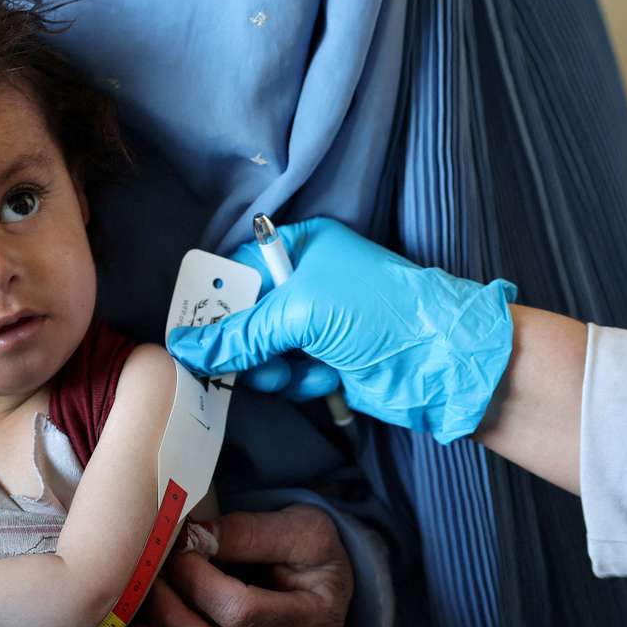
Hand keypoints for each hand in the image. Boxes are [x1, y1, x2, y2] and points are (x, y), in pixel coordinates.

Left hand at [129, 505, 352, 626]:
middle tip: (153, 580)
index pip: (242, 611)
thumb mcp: (299, 530)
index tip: (179, 547)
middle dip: (172, 617)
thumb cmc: (307, 555)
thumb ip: (247, 531)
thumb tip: (192, 537)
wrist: (322, 588)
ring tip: (143, 608)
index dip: (197, 580)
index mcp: (313, 621)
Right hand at [167, 216, 517, 442]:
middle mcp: (305, 280)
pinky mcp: (324, 359)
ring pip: (260, 351)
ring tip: (295, 369)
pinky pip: (285, 373)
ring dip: (272, 368)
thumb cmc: (377, 313)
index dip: (215, 299)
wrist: (441, 361)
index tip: (195, 329)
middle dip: (243, 342)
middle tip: (246, 359)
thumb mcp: (299, 313)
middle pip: (244, 315)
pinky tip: (325, 377)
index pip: (237, 268)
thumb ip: (237, 334)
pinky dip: (299, 381)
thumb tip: (185, 347)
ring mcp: (315, 322)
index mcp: (300, 246)